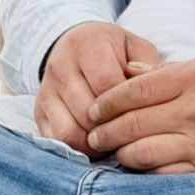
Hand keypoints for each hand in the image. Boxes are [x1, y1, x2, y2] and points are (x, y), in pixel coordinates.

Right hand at [35, 21, 162, 151]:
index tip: (142, 114)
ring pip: (70, 132)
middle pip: (88, 114)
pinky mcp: (38, 110)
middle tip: (131, 134)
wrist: (75, 44)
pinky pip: (57, 141)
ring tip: (114, 140)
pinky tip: (96, 143)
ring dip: (95, 144)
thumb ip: (149, 69)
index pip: (107, 86)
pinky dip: (78, 149)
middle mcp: (60, 66)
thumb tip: (156, 99)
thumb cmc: (113, 50)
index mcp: (87, 45)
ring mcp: (46, 90)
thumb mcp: (136, 48)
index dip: (127, 107)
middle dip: (113, 129)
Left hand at [83, 55, 194, 171]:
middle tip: (93, 134)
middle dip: (104, 131)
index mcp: (194, 78)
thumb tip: (128, 71)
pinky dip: (145, 173)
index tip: (94, 109)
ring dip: (121, 154)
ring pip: (142, 153)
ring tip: (114, 152)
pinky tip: (138, 168)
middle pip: (132, 123)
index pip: (134, 90)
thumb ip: (168, 70)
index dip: (106, 101)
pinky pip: (163, 175)